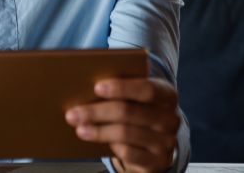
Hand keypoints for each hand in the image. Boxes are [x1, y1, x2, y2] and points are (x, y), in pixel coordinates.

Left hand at [65, 78, 180, 172]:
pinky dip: (111, 146)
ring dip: (98, 131)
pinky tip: (98, 141)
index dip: (121, 87)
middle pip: (129, 112)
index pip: (147, 89)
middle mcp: (170, 118)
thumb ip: (120, 88)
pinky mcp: (159, 161)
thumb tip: (84, 82)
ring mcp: (166, 142)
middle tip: (73, 113)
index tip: (96, 87)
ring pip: (125, 133)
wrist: (155, 143)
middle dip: (97, 111)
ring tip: (79, 128)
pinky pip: (129, 153)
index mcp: (166, 94)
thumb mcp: (135, 96)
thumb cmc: (138, 111)